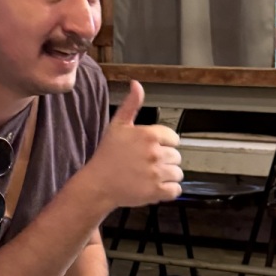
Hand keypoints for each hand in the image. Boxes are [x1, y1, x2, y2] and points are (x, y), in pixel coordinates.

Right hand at [88, 82, 183, 208]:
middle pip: (177, 157)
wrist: (98, 184)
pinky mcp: (157, 191)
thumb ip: (131, 105)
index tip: (151, 150)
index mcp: (148, 135)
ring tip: (151, 176)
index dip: (165, 144)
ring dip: (168, 176)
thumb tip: (137, 84)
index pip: (174, 139)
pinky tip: (156, 186)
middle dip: (166, 161)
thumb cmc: (107, 154)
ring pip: (178, 173)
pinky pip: (176, 190)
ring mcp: (156, 173)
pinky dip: (169, 190)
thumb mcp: (117, 125)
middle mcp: (155, 152)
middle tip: (148, 164)